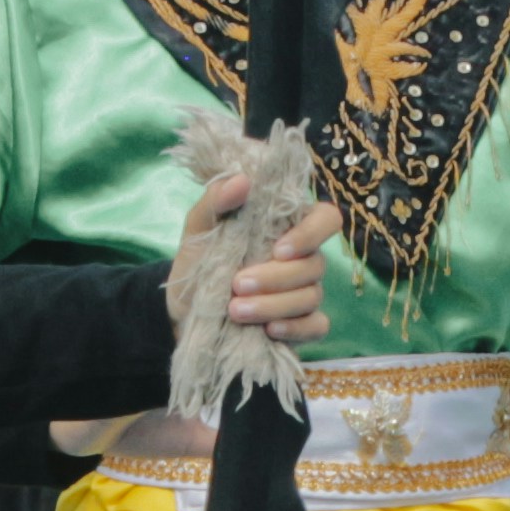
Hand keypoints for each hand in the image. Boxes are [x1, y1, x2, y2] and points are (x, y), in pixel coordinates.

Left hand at [180, 173, 343, 344]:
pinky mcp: (302, 324)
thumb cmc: (200, 260)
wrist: (183, 307)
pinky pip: (316, 326)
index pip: (326, 219)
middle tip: (237, 284)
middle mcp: (303, 259)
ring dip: (273, 305)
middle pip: (315, 265)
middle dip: (275, 277)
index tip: (279, 249)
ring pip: (311, 297)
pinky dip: (294, 328)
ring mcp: (305, 293)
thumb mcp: (199, 228)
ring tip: (235, 310)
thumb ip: (217, 201)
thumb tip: (242, 181)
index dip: (312, 233)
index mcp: (288, 228)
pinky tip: (268, 329)